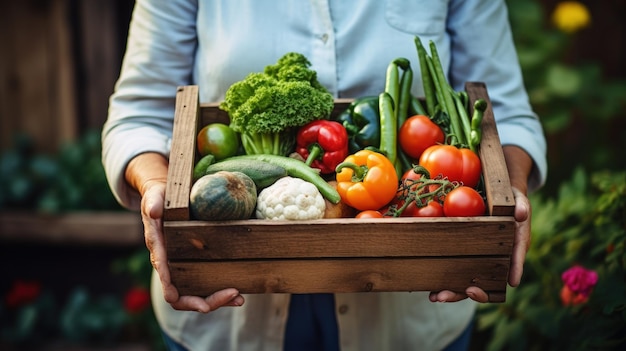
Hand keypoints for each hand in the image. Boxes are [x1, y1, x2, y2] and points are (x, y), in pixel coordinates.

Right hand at [128, 152, 244, 311]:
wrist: (162, 200)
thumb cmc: (159, 198)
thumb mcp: (155, 197)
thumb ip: (153, 203)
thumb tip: (154, 211)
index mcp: (158, 251)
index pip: (164, 276)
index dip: (172, 289)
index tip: (188, 300)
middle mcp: (168, 266)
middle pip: (180, 297)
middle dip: (204, 302)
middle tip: (232, 295)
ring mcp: (181, 269)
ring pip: (194, 295)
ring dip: (217, 300)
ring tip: (239, 299)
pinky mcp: (193, 266)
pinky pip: (204, 286)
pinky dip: (220, 292)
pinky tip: (238, 292)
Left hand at [428, 186, 530, 302]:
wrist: (493, 199)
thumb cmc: (508, 200)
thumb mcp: (516, 200)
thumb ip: (520, 206)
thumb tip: (520, 215)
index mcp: (514, 247)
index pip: (516, 259)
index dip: (515, 270)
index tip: (511, 281)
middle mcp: (497, 260)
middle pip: (489, 282)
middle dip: (478, 291)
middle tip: (468, 292)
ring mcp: (479, 262)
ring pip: (469, 283)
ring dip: (454, 293)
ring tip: (437, 297)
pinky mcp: (464, 260)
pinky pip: (455, 274)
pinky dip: (443, 283)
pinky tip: (430, 291)